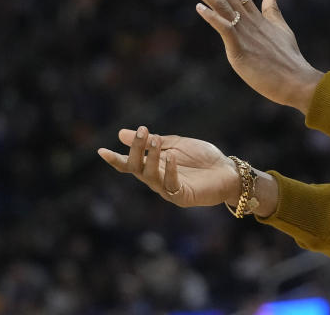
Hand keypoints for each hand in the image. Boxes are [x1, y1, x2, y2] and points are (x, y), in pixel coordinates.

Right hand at [97, 126, 238, 206]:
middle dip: (137, 150)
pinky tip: (171, 157)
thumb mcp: (176, 144)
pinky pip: (170, 184)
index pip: (130, 164)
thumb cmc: (202, 157)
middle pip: (136, 168)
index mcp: (154, 166)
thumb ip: (153, 141)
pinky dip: (169, 170)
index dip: (116, 159)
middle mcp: (157, 180)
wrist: (228, 171)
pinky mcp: (182, 196)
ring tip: (156, 140)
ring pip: (150, 176)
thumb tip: (121, 133)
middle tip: (143, 131)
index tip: (101, 150)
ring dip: (151, 157)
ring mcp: (168, 190)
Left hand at [179, 0, 323, 112]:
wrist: (297, 81)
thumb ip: (273, 10)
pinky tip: (198, 8)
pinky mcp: (241, 50)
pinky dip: (212, 17)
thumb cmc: (289, 60)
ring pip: (221, 5)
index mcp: (257, 16)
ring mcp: (245, 34)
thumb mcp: (281, 29)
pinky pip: (225, 29)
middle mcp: (250, 21)